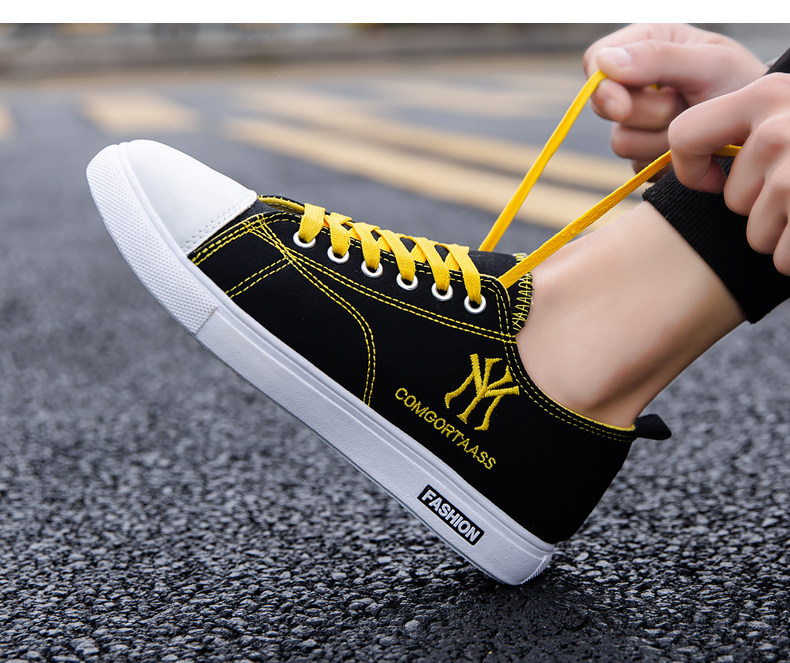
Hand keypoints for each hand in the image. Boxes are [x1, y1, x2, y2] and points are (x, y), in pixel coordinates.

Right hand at [583, 23, 766, 172]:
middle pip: (604, 105)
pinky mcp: (642, 154)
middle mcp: (633, 84)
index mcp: (644, 45)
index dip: (602, 86)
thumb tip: (604, 62)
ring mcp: (636, 122)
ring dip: (660, 140)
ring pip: (621, 142)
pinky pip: (635, 166)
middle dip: (645, 113)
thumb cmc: (741, 85)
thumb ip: (657, 58)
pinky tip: (686, 149)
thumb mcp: (708, 63)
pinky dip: (664, 161)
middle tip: (681, 106)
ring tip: (692, 126)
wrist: (759, 130)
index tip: (622, 107)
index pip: (595, 61)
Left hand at [669, 74, 789, 274]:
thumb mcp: (783, 116)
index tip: (711, 179)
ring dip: (775, 232)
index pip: (682, 136)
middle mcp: (784, 125)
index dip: (690, 168)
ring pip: (750, 230)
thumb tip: (622, 84)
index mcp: (765, 94)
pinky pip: (782, 256)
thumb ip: (732, 121)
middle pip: (725, 195)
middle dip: (751, 206)